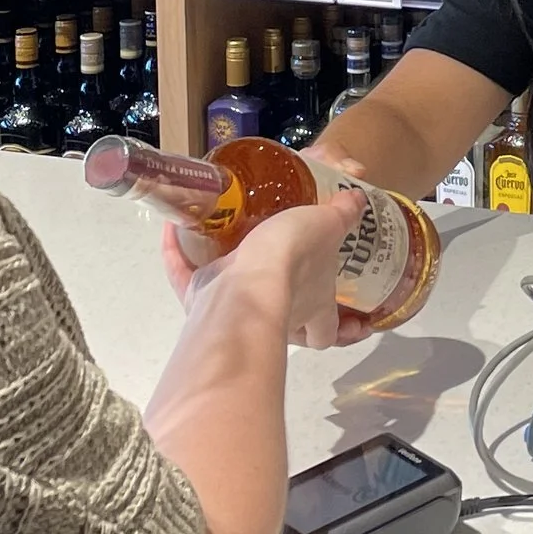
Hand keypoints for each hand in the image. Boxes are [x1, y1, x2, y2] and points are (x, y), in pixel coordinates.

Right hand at [162, 187, 363, 348]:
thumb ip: (341, 214)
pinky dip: (175, 255)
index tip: (353, 322)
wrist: (246, 281)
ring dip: (222, 282)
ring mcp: (233, 312)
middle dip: (283, 313)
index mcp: (311, 307)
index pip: (329, 332)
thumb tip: (360, 201)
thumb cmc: (293, 259)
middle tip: (281, 279)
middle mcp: (275, 316)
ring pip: (226, 307)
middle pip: (282, 329)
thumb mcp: (326, 227)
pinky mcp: (197, 302)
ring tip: (217, 243)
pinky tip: (172, 229)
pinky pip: (183, 278)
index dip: (342, 329)